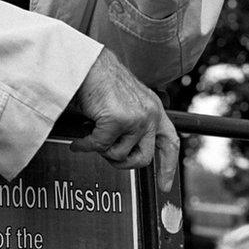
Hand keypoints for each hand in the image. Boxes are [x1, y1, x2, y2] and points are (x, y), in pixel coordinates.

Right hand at [70, 48, 179, 191]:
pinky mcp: (119, 120)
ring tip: (88, 136)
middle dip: (122, 162)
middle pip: (143, 158)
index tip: (164, 185)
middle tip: (104, 153)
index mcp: (153, 108)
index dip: (168, 166)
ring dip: (100, 149)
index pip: (170, 142)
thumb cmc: (97, 79)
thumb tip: (121, 151)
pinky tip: (78, 138)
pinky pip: (99, 146)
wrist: (84, 63)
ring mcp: (137, 117)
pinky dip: (85, 145)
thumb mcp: (122, 102)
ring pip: (119, 154)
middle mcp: (150, 113)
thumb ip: (130, 123)